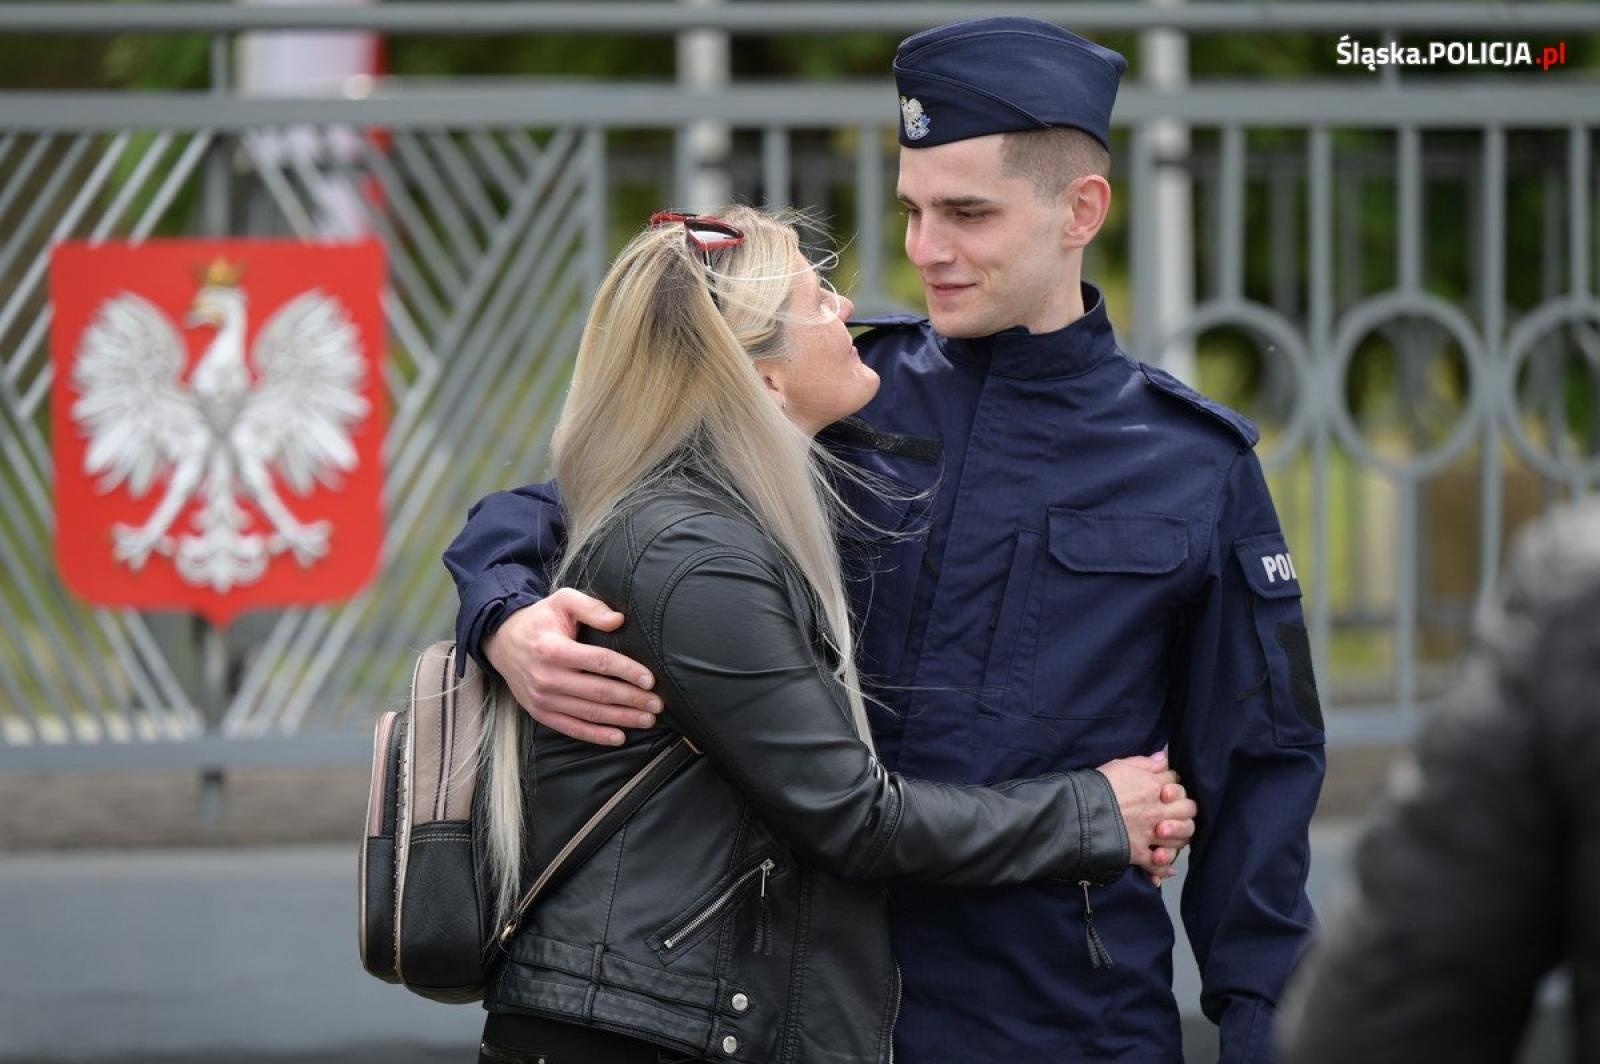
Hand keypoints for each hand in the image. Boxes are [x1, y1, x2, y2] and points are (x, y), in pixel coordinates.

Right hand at [484, 587, 660, 745]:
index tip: (650, 680)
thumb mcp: (562, 601)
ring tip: (647, 720)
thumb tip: (619, 620)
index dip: (627, 672)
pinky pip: (572, 728)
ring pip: (589, 713)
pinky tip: (619, 737)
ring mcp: (542, 699)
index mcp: (553, 649)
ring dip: (621, 719)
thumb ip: (591, 607)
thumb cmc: (540, 620)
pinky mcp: (539, 712)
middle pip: (599, 692)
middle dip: (632, 700)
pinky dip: (596, 735)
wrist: (502, 642)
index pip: (599, 662)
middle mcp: (547, 677)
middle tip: (657, 704)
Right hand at [1094, 751, 1196, 885]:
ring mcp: (1150, 834)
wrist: (1079, 811)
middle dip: (1185, 809)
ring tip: (1168, 835)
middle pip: (1188, 810)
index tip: (1165, 788)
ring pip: (1181, 838)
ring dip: (1179, 837)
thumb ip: (1146, 762)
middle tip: (1174, 811)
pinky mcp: (1139, 853)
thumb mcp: (1121, 765)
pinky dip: (1163, 867)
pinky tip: (1163, 863)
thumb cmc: (1098, 786)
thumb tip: (1164, 757)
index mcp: (1154, 786)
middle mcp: (1158, 811)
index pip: (1177, 782)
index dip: (1173, 784)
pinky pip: (1158, 865)